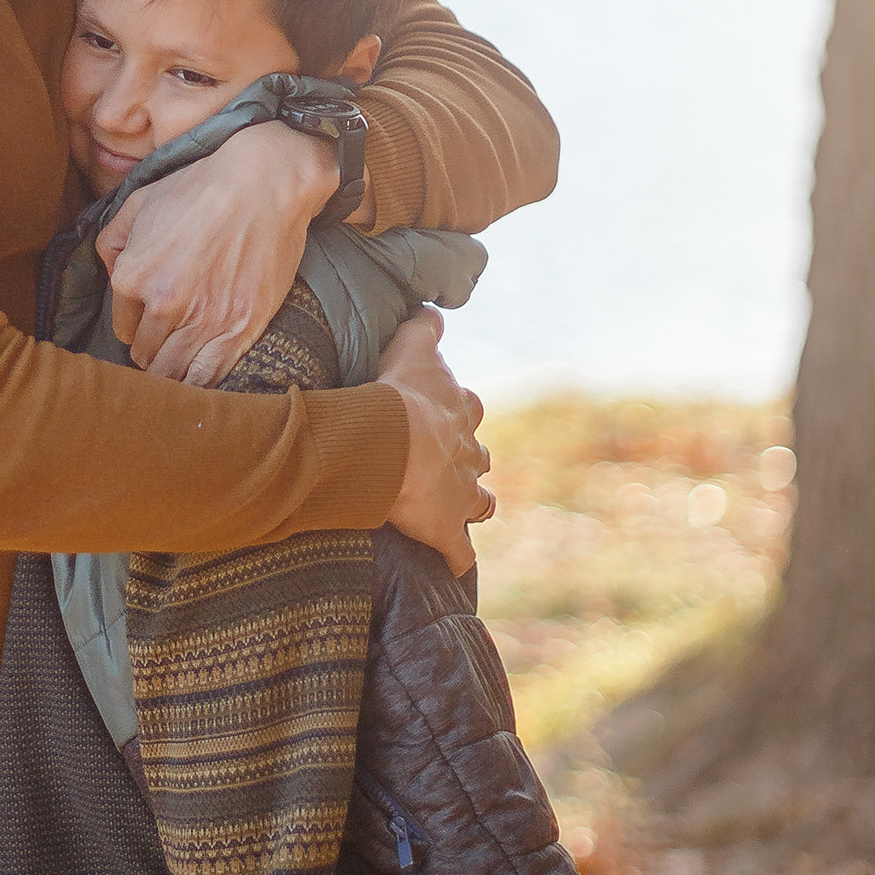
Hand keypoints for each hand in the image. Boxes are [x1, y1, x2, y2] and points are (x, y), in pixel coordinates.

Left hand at [99, 123, 338, 383]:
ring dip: (172, 371)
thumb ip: (112, 240)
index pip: (123, 326)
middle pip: (145, 354)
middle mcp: (163, 304)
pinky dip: (198, 385)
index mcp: (132, 276)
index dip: (136, 323)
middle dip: (153, 349)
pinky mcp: (240, 329)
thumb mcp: (140, 201)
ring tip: (180, 361)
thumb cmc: (201, 187)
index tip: (148, 322)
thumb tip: (110, 271)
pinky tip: (199, 377)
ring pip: (172, 373)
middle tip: (166, 342)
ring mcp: (203, 320)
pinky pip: (207, 378)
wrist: (263, 183)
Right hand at [377, 310, 492, 576]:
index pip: (468, 410)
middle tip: (445, 467)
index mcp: (461, 412)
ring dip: (471, 507)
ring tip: (455, 513)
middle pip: (479, 459)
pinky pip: (458, 553)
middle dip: (468, 463)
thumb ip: (424, 327)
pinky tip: (451, 566)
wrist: (394, 442)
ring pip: (480, 504)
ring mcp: (463, 496)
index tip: (443, 418)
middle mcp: (470, 454)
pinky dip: (456, 558)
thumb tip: (431, 308)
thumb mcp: (412, 346)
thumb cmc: (400, 393)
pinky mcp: (448, 530)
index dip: (457, 415)